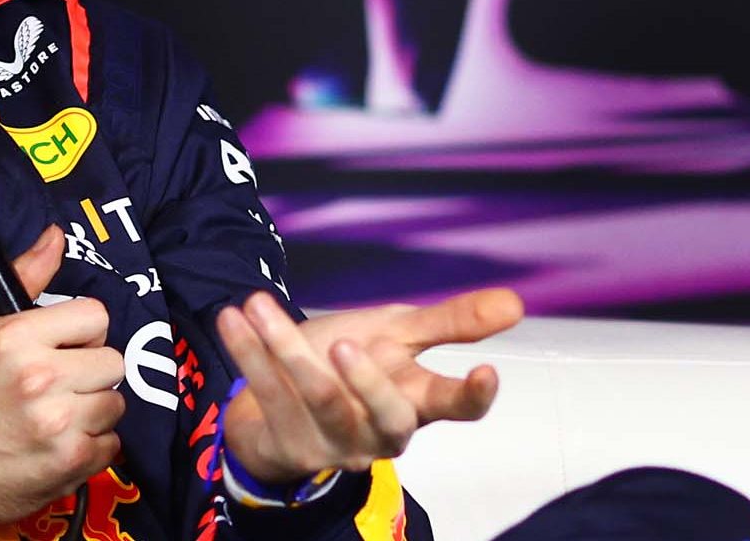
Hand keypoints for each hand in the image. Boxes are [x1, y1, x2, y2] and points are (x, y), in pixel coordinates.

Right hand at [0, 225, 124, 536]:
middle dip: (91, 370)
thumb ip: (21, 277)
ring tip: (61, 415)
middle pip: (113, 359)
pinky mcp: (73, 460)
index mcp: (16, 337)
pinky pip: (113, 442)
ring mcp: (60, 422)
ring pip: (116, 401)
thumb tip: (56, 235)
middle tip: (63, 383)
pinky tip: (62, 443)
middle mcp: (41, 376)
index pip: (96, 315)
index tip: (63, 346)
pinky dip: (93, 445)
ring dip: (94, 408)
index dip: (81, 332)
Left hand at [215, 288, 524, 484]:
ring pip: (318, 401)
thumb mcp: (398, 334)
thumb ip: (449, 321)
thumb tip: (516, 303)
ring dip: (286, 350)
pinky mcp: (291, 448)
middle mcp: (380, 431)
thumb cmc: (349, 362)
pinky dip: (248, 353)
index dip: (472, 394)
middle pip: (388, 416)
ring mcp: (335, 444)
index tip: (487, 369)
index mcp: (414, 400)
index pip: (454, 406)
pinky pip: (268, 397)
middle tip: (344, 343)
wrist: (282, 392)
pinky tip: (233, 318)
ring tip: (259, 306)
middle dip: (367, 381)